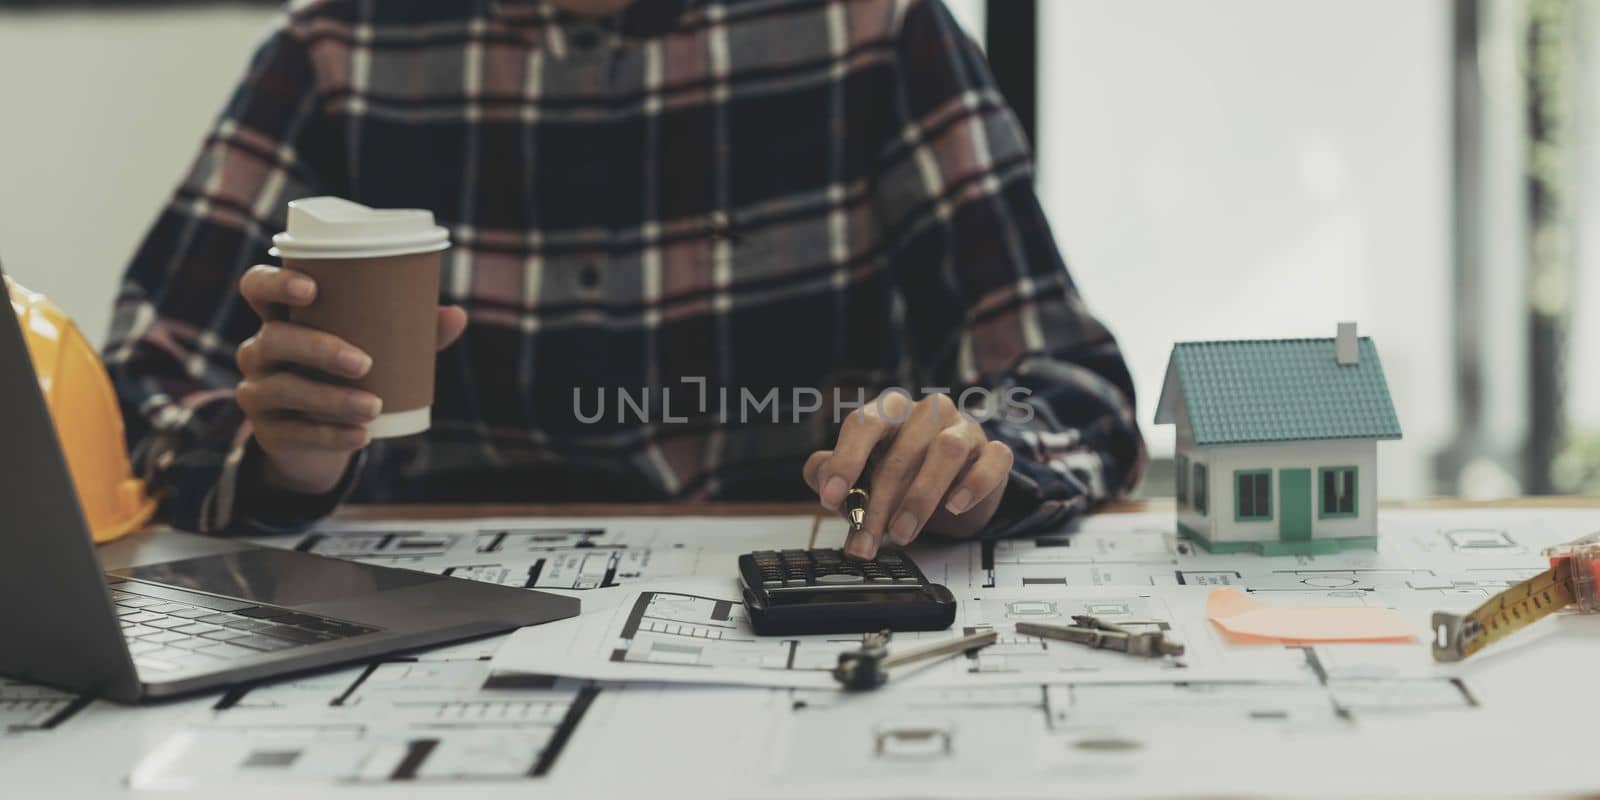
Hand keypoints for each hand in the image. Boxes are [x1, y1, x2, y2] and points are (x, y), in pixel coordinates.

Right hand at [234, 265, 467, 494]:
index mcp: (283, 318)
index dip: (275, 282)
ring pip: (282, 389)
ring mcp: (256, 392)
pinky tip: (360, 436)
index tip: (311, 288)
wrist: (323, 437)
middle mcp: (260, 350)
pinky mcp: (267, 432)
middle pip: (274, 339)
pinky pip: (293, 433)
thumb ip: (412, 331)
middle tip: (365, 363)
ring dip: (331, 399)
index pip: (257, 287)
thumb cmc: (349, 375)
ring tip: (374, 407)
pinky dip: (331, 435)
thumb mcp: (376, 350)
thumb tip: (457, 315)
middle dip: (319, 348)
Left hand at [803, 391, 1013, 557]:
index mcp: (891, 411)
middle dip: (878, 503)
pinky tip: (955, 506)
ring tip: (902, 534)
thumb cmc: (903, 477)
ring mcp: (964, 429)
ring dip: (920, 496)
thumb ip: (832, 472)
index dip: (845, 460)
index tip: (830, 497)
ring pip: (946, 451)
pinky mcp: (994, 452)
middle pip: (901, 451)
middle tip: (865, 540)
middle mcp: (928, 413)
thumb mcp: (862, 477)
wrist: (955, 493)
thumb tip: (818, 474)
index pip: (864, 423)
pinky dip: (974, 483)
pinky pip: (992, 460)